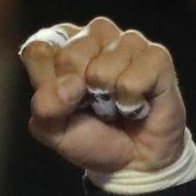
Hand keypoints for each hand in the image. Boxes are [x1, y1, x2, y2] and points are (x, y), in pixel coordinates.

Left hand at [18, 16, 187, 182]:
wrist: (134, 160)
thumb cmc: (90, 137)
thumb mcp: (52, 130)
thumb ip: (45, 107)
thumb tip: (70, 84)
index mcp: (62, 45)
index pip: (38, 49)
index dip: (46, 82)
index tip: (62, 99)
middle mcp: (94, 35)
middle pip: (70, 55)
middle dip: (78, 93)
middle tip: (93, 103)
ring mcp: (128, 42)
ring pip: (103, 69)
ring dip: (108, 100)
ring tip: (116, 103)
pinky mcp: (157, 56)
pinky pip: (132, 81)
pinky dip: (131, 103)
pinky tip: (137, 103)